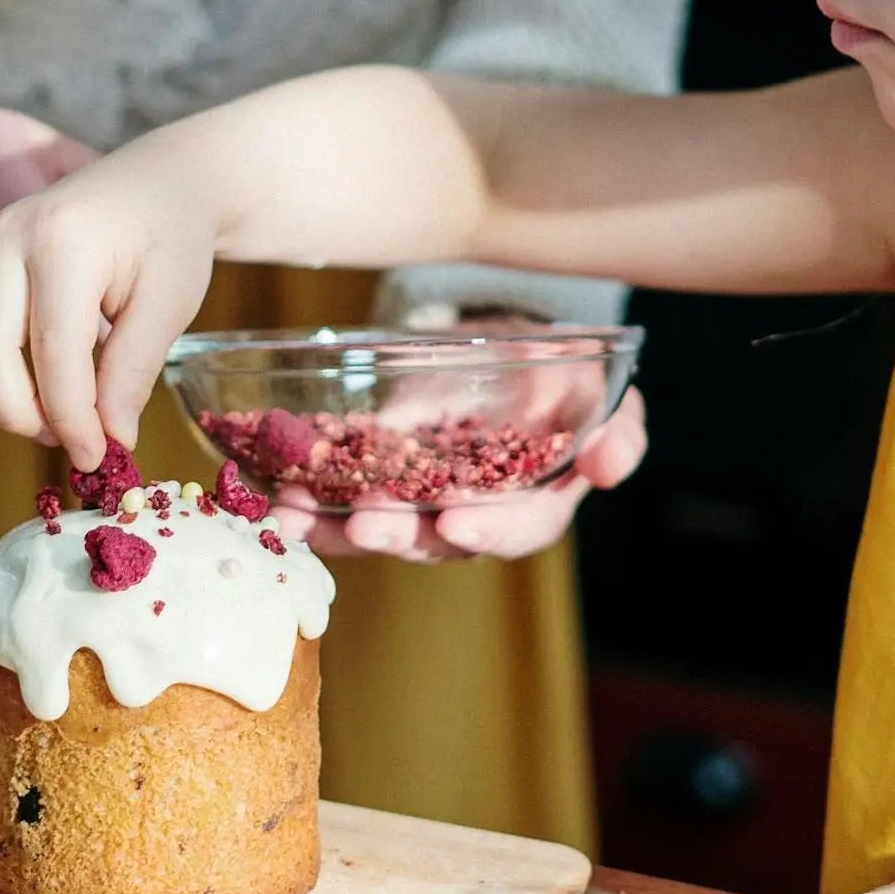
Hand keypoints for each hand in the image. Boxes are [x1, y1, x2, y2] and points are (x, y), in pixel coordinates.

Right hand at [0, 141, 219, 459]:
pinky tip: (10, 384)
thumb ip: (135, 370)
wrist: (156, 183)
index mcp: (64, 239)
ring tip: (43, 414)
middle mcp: (7, 236)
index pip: (54, 350)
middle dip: (22, 412)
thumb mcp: (172, 301)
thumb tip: (109, 439)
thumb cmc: (169, 238)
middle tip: (72, 440)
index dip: (71, 417)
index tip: (97, 457)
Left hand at [272, 388, 647, 561]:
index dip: (488, 532)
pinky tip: (277, 498)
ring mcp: (418, 507)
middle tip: (365, 523)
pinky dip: (307, 508)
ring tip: (296, 515)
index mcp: (532, 505)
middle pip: (434, 542)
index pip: (516, 530)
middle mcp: (472, 519)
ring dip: (334, 529)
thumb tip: (610, 464)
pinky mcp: (375, 484)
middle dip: (398, 535)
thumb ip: (617, 430)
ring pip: (378, 530)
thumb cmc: (558, 378)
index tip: (457, 525)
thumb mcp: (596, 392)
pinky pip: (339, 505)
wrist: (502, 351)